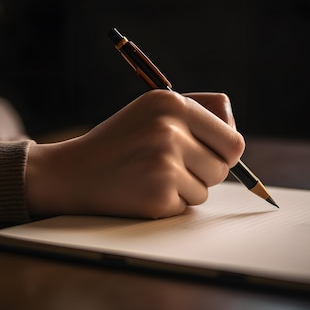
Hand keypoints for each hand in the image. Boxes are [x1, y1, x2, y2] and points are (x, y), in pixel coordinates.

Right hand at [26, 89, 244, 218]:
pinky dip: (169, 203)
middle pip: (223, 167)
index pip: (232, 139)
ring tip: (152, 176)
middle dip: (206, 172)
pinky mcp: (158, 195)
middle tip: (174, 167)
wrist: (72, 171)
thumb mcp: (152, 111)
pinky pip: (185, 207)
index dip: (225, 152)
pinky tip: (142, 190)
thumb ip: (198, 113)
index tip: (211, 155)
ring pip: (206, 190)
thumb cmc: (119, 141)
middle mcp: (170, 130)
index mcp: (172, 103)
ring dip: (186, 189)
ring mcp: (164, 165)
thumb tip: (236, 141)